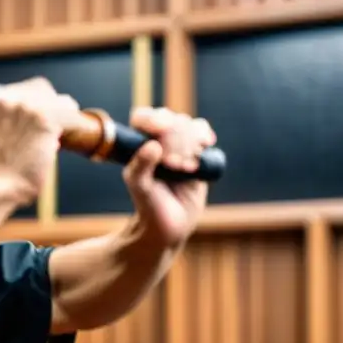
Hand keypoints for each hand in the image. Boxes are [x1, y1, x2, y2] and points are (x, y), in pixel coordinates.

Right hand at [0, 77, 74, 204]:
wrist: (0, 186)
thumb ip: (7, 123)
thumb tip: (27, 123)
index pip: (27, 89)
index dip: (42, 98)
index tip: (50, 106)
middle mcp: (11, 102)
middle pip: (44, 91)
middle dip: (55, 103)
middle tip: (66, 115)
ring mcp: (27, 109)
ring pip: (59, 102)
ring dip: (68, 113)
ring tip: (75, 123)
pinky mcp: (45, 121)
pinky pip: (71, 117)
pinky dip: (79, 125)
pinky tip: (83, 130)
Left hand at [124, 107, 215, 246]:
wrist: (170, 224)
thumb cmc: (148, 204)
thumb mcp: (139, 187)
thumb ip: (140, 167)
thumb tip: (153, 145)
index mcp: (138, 144)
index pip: (142, 118)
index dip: (152, 119)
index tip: (162, 128)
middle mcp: (157, 140)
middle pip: (169, 119)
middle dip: (174, 140)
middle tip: (174, 165)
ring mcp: (178, 144)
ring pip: (187, 124)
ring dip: (189, 143)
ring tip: (186, 168)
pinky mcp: (197, 152)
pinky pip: (203, 132)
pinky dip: (204, 137)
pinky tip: (204, 146)